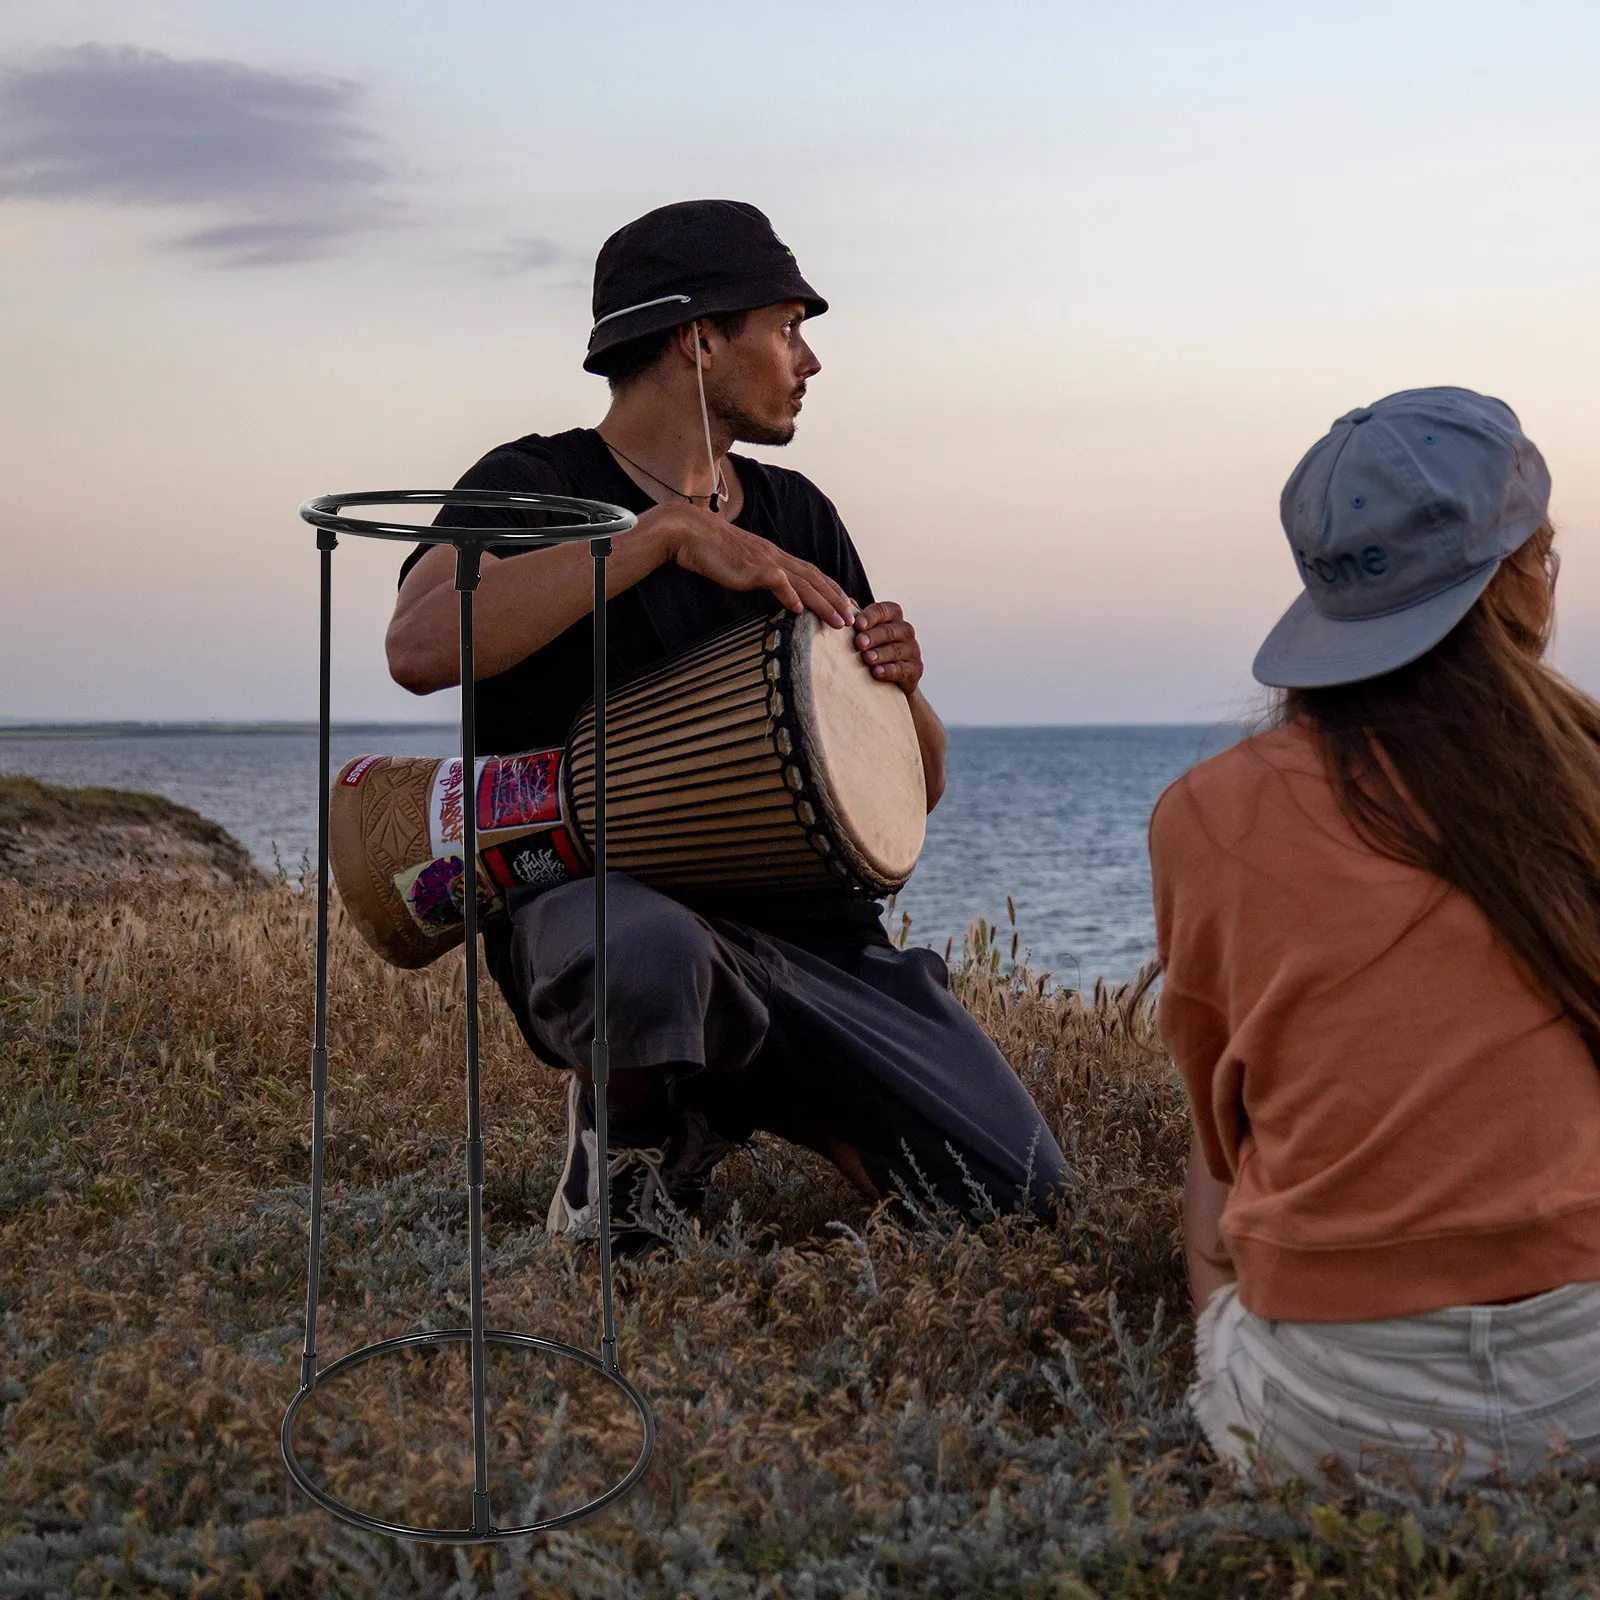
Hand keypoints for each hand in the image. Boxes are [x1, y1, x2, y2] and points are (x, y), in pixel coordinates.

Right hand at [646, 502, 853, 626]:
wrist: (689, 534)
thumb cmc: (710, 551)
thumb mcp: (741, 567)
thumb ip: (758, 578)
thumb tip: (770, 593)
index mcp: (774, 557)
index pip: (811, 573)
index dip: (830, 589)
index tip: (845, 605)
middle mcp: (776, 557)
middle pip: (816, 578)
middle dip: (838, 599)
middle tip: (854, 618)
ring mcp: (765, 561)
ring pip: (804, 582)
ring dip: (825, 603)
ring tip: (840, 621)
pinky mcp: (752, 567)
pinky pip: (776, 581)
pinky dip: (791, 596)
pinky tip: (800, 611)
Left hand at [852, 601, 923, 696]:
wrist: (887, 679)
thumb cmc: (872, 648)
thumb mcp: (864, 632)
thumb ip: (855, 617)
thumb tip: (846, 602)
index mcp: (893, 617)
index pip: (885, 610)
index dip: (871, 616)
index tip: (857, 624)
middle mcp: (905, 631)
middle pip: (890, 630)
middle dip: (874, 636)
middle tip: (859, 643)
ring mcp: (912, 651)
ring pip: (897, 650)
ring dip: (881, 654)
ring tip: (867, 658)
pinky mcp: (915, 670)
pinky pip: (904, 669)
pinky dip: (890, 671)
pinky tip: (877, 672)